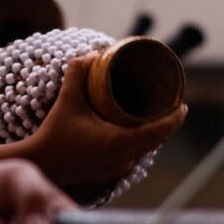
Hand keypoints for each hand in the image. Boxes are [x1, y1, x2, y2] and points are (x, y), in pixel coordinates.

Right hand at [28, 54, 187, 193]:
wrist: (39, 164)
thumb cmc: (54, 133)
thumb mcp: (67, 99)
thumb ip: (78, 72)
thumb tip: (94, 53)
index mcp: (120, 141)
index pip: (160, 130)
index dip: (176, 118)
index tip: (183, 104)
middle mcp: (124, 157)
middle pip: (157, 138)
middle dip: (166, 121)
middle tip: (169, 101)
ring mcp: (118, 167)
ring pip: (146, 147)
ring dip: (153, 131)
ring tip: (154, 112)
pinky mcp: (111, 170)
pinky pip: (135, 153)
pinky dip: (140, 140)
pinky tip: (137, 129)